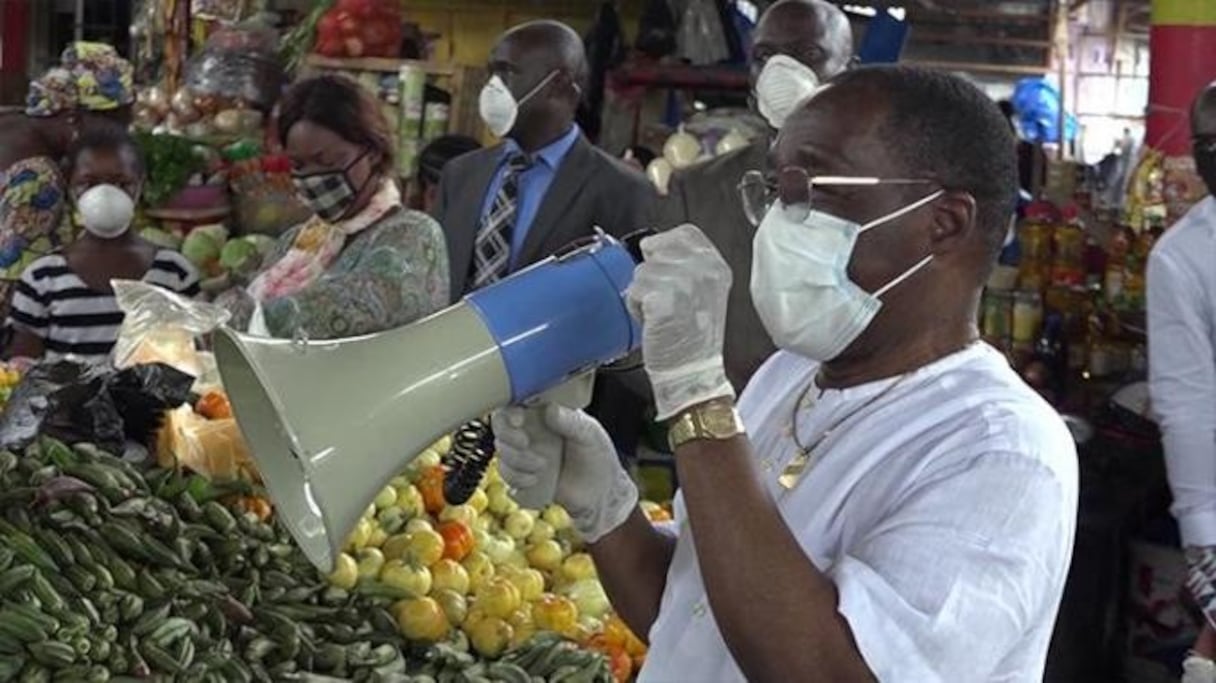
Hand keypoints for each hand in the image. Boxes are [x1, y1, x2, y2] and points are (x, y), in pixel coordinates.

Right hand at [493, 404, 637, 542]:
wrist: (601, 493)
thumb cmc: (598, 456)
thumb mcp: (590, 434)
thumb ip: (571, 421)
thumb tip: (550, 409)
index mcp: (545, 413)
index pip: (517, 403)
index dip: (510, 410)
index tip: (518, 420)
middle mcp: (530, 431)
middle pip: (500, 427)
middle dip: (508, 436)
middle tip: (525, 444)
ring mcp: (524, 454)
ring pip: (502, 452)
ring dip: (516, 461)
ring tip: (542, 467)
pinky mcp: (522, 476)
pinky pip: (506, 475)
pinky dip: (517, 478)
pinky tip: (534, 481)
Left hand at [626, 224, 734, 419]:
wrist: (693, 372)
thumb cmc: (693, 336)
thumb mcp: (705, 290)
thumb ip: (687, 262)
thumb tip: (650, 245)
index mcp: (717, 266)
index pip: (684, 233)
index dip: (666, 248)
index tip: (667, 272)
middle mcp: (704, 270)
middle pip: (656, 251)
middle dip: (653, 276)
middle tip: (668, 303)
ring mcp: (684, 283)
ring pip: (641, 272)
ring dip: (643, 294)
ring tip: (662, 315)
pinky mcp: (662, 299)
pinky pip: (633, 290)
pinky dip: (636, 308)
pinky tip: (653, 323)